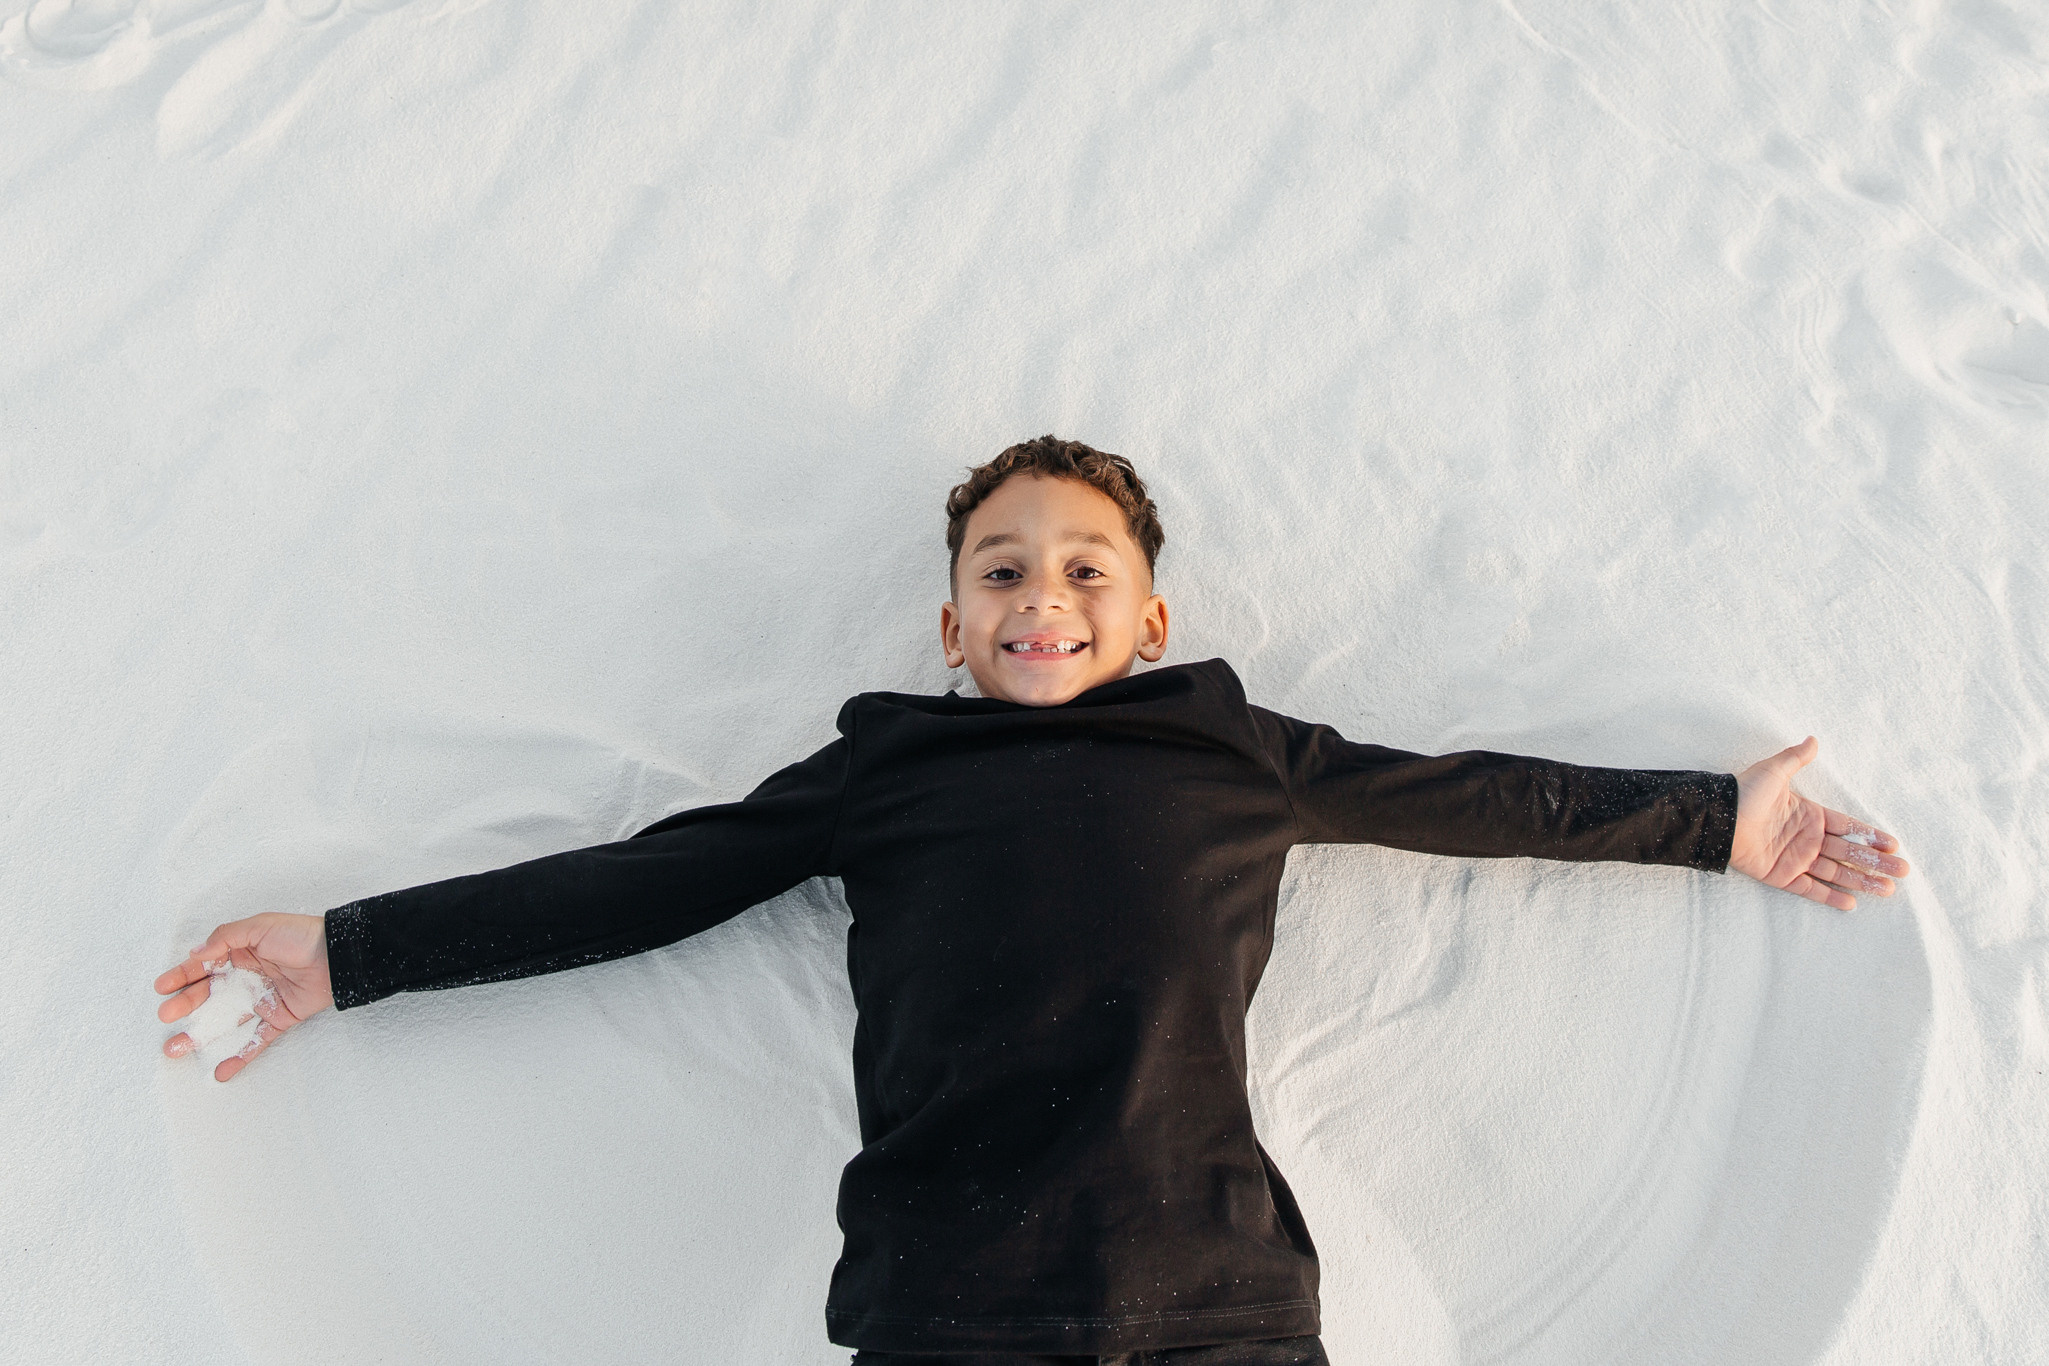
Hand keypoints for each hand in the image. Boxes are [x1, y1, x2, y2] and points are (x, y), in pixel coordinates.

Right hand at [155, 912, 333, 1081]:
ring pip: (225, 1022)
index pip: (204, 967)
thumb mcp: (260, 927)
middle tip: (165, 1016)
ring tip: (176, 1049)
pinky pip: (255, 1042)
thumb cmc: (301, 936)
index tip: (161, 987)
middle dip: (185, 1006)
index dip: (182, 976)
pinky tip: (219, 1071)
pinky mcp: (278, 1019)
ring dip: (201, 1036)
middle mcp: (248, 978)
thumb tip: (195, 954)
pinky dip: (239, 1057)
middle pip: (209, 996)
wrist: (338, 956)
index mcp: (241, 954)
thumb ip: (226, 938)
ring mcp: (262, 1001)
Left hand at [1730, 737, 1909, 910]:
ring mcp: (1795, 858)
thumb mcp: (1774, 772)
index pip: (1847, 827)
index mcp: (1809, 814)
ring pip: (1836, 872)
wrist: (1718, 816)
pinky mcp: (1781, 876)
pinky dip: (1829, 896)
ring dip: (1862, 881)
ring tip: (1889, 889)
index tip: (1894, 844)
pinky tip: (1852, 903)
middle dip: (1876, 861)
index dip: (1870, 835)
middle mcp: (1806, 838)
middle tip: (1903, 870)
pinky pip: (1810, 889)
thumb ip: (1796, 758)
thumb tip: (1813, 739)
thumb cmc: (1744, 792)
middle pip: (1849, 852)